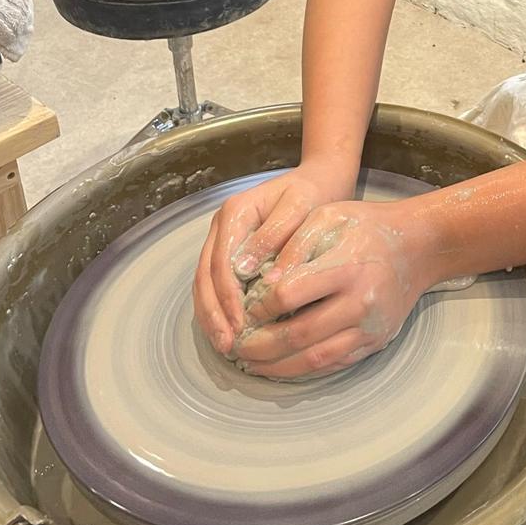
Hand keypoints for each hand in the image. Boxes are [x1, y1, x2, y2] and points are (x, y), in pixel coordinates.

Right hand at [193, 164, 354, 353]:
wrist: (320, 178)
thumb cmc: (313, 194)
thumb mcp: (299, 206)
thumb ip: (273, 235)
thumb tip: (245, 269)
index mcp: (235, 212)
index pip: (221, 262)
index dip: (227, 297)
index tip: (239, 325)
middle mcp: (222, 226)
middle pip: (205, 275)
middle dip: (214, 313)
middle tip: (227, 345)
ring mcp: (223, 239)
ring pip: (205, 282)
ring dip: (212, 316)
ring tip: (225, 345)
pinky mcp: (231, 251)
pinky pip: (216, 283)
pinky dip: (219, 308)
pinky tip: (230, 331)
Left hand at [227, 199, 432, 379]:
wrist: (419, 247)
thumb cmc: (368, 227)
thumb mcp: (330, 216)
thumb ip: (294, 243)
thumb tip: (263, 279)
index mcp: (346, 267)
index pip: (290, 294)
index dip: (260, 305)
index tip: (244, 306)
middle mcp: (360, 303)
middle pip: (299, 334)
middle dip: (260, 345)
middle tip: (235, 346)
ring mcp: (369, 328)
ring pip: (315, 358)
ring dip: (277, 367)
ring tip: (250, 363)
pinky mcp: (375, 342)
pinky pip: (333, 364)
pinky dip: (303, 370)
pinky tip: (281, 366)